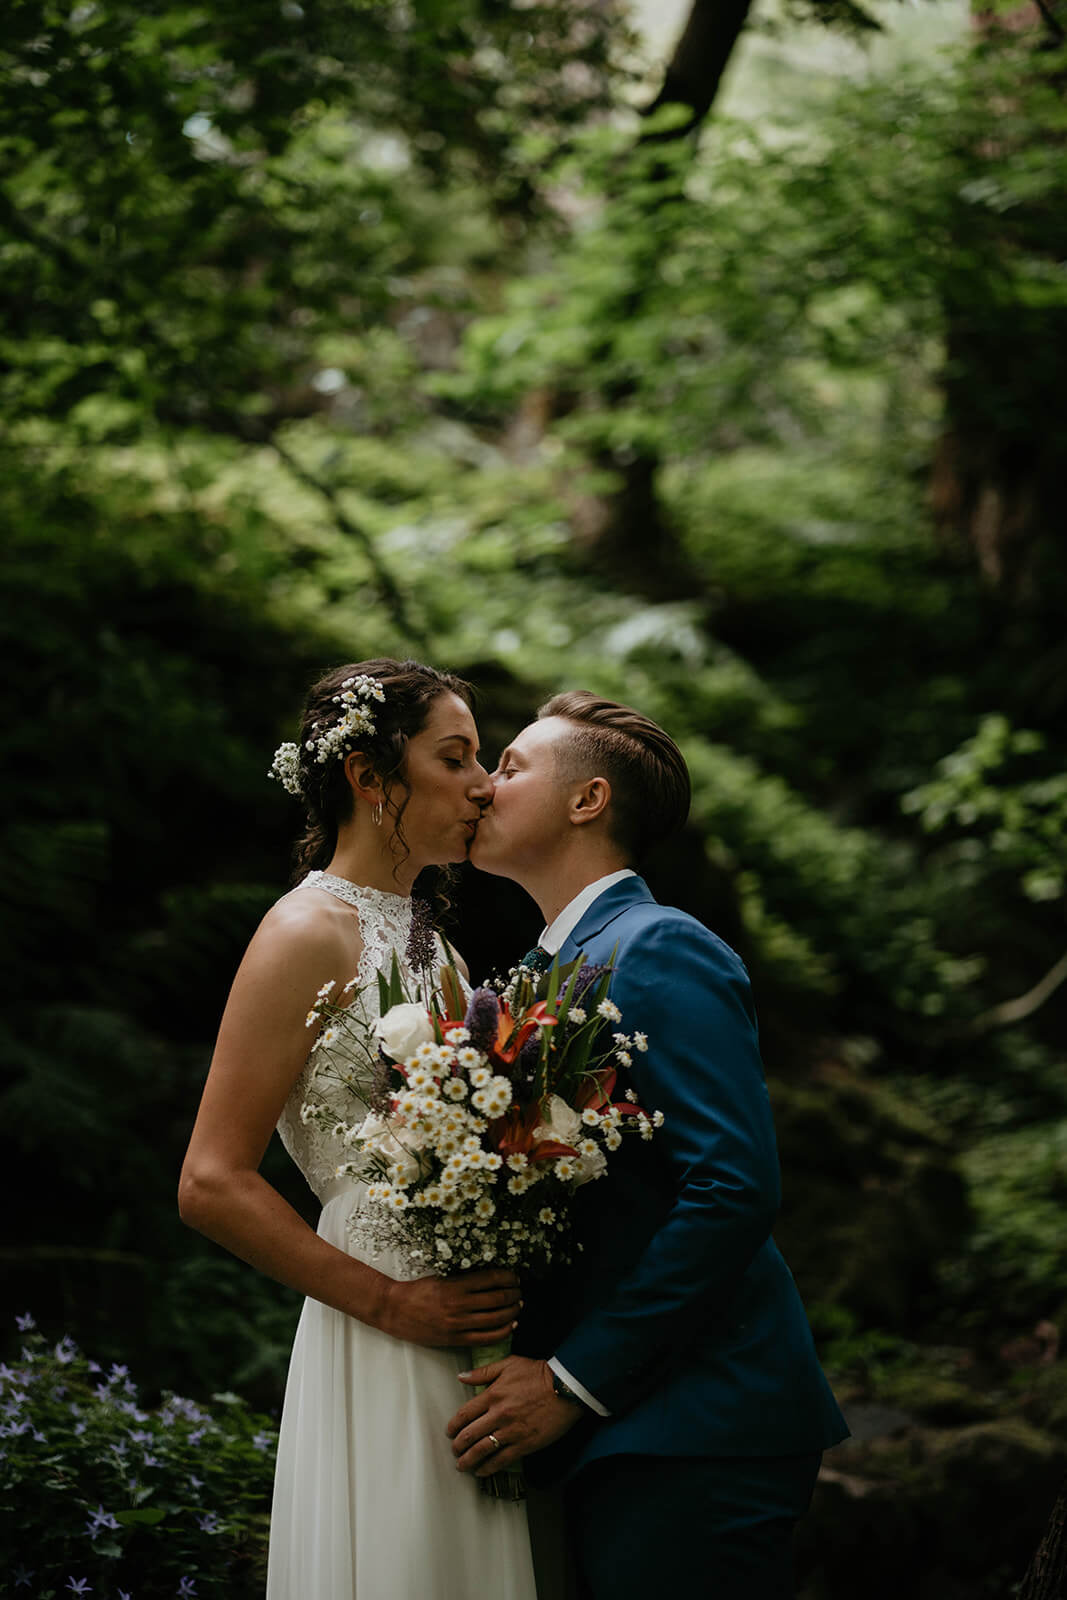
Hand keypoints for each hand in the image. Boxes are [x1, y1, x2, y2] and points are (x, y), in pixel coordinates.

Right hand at [377, 1269, 520, 1347]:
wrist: (395, 1310)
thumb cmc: (417, 1291)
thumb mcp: (441, 1277)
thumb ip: (464, 1279)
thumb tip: (490, 1278)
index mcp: (455, 1285)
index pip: (492, 1278)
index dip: (508, 1277)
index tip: (514, 1277)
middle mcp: (459, 1304)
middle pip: (498, 1299)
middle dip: (514, 1294)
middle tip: (519, 1292)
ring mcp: (458, 1324)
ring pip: (495, 1319)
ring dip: (512, 1312)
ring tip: (517, 1307)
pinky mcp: (455, 1339)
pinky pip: (485, 1338)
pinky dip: (502, 1332)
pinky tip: (510, 1326)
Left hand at [447, 1355, 582, 1475]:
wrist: (565, 1388)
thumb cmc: (538, 1374)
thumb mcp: (510, 1364)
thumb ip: (484, 1371)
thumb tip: (462, 1376)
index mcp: (493, 1394)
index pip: (464, 1414)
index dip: (453, 1425)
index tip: (449, 1431)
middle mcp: (498, 1415)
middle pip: (469, 1435)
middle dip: (457, 1446)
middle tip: (454, 1451)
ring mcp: (511, 1431)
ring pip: (482, 1451)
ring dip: (468, 1460)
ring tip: (462, 1466)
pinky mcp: (524, 1444)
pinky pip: (501, 1460)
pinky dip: (488, 1468)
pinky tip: (482, 1471)